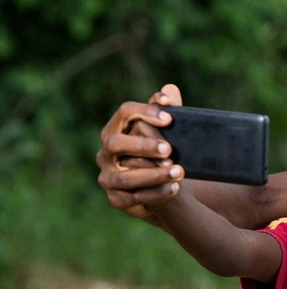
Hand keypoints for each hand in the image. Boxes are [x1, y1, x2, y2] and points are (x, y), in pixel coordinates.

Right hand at [96, 84, 185, 218]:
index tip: (170, 118)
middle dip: (143, 145)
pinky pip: (133, 197)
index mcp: (117, 129)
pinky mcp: (116, 198)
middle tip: (169, 149)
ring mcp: (108, 176)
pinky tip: (174, 188)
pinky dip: (155, 193)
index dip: (145, 112)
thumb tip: (169, 89)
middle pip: (116, 143)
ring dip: (154, 174)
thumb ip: (168, 111)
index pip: (125, 112)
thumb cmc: (163, 154)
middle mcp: (106, 152)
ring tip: (179, 172)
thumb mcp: (168, 134)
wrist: (163, 188)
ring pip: (125, 176)